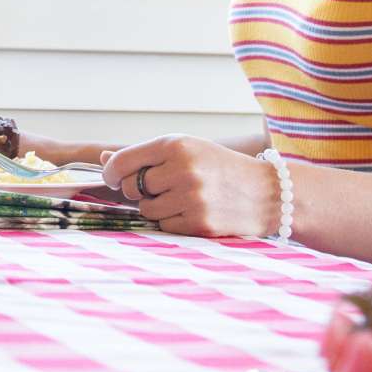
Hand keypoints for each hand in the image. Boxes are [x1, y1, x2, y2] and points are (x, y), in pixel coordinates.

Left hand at [99, 134, 275, 237]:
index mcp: (176, 145)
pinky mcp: (199, 223)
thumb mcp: (187, 149)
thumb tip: (103, 158)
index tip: (114, 178)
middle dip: (140, 190)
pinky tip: (193, 212)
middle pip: (132, 188)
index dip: (112, 173)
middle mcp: (182, 169)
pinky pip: (164, 226)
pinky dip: (172, 221)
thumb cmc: (220, 168)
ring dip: (157, 207)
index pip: (123, 162)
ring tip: (184, 198)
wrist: (268, 193)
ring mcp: (191, 197)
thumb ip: (145, 155)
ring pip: (147, 210)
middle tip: (164, 187)